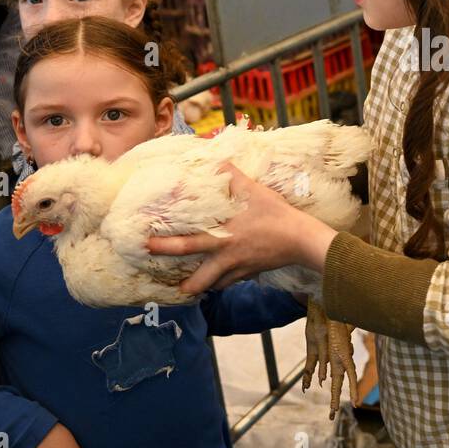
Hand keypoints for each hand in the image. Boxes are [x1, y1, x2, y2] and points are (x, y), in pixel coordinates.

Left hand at [145, 164, 337, 295]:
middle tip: (173, 288)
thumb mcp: (254, 190)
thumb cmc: (276, 213)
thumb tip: (218, 159)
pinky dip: (225, 283)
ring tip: (195, 288)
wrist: (301, 239)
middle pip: (200, 278)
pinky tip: (222, 280)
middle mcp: (227, 257)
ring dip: (205, 288)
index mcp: (222, 236)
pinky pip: (233, 282)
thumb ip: (232, 175)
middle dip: (185, 285)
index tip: (147, 246)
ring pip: (217, 286)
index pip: (187, 244)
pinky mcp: (252, 273)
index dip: (165, 247)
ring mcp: (240, 268)